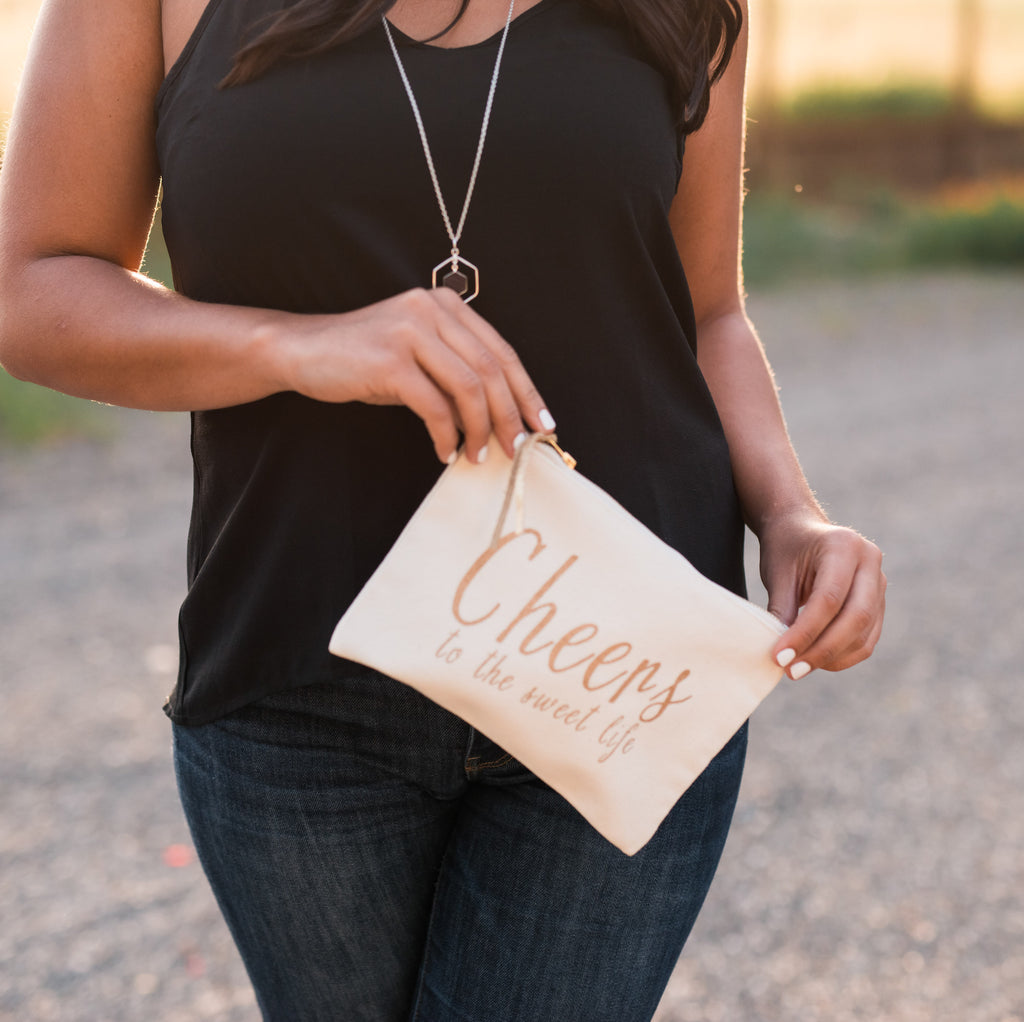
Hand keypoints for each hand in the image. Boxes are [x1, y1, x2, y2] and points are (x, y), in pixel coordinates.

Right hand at [274, 287, 553, 464]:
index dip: (526, 391)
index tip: (542, 424)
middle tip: (516, 448)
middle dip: (509, 415)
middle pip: (491, 369)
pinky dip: (446, 435)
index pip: (501, 351)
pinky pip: (434, 406)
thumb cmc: (364, 360)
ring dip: (480, 429)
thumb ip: (457, 377)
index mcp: (446, 305)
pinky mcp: (389, 361)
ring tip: (480, 455)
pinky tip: (445, 452)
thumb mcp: (419, 360)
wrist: (304, 352)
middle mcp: (431, 310)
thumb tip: (500, 420)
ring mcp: (410, 332)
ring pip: (468, 388)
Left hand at [758, 512, 885, 679]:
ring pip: (864, 632)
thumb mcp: (778, 573)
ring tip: (798, 668)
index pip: (828, 598)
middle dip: (822, 650)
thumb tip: (783, 656)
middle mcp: (870, 561)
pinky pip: (867, 638)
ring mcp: (880, 582)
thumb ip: (782, 610)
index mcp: (844, 545)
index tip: (780, 655)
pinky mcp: (879, 602)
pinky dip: (843, 655)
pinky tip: (816, 662)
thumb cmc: (786, 549)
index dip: (805, 632)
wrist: (801, 529)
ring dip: (831, 657)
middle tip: (791, 670)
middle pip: (855, 617)